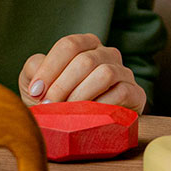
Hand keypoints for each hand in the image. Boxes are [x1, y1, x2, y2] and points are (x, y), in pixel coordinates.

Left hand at [19, 33, 146, 112]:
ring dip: (81, 95)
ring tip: (66, 112)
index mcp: (86, 44)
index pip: (69, 45)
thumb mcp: (37, 82)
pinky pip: (122, 92)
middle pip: (85, 60)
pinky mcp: (136, 93)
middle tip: (49, 106)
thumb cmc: (57, 100)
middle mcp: (107, 53)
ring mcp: (123, 72)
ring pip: (105, 73)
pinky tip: (87, 117)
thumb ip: (34, 70)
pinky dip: (101, 105)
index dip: (50, 68)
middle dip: (62, 86)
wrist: (80, 126)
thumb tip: (39, 76)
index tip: (36, 91)